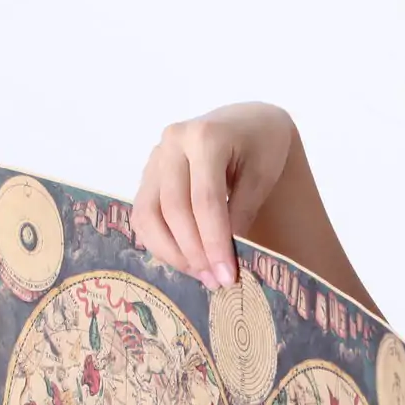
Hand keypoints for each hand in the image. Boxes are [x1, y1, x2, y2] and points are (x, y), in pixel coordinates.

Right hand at [131, 102, 297, 286]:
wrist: (245, 123)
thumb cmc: (260, 147)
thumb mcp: (261, 176)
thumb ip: (241, 212)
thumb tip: (221, 259)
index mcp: (205, 136)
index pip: (205, 199)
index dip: (214, 242)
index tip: (227, 275)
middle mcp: (172, 142)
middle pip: (173, 208)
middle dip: (194, 252)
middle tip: (214, 281)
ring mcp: (155, 157)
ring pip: (149, 213)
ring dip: (171, 251)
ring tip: (199, 274)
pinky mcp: (148, 173)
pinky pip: (143, 213)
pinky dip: (159, 241)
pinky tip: (183, 259)